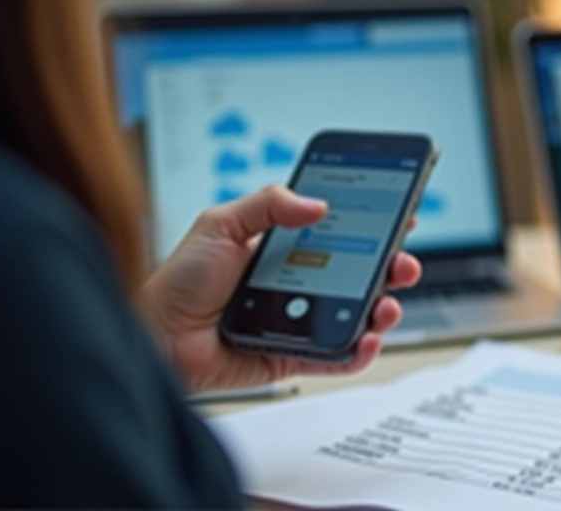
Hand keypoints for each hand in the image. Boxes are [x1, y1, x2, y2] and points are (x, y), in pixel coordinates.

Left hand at [137, 185, 420, 391]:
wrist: (158, 339)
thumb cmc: (178, 283)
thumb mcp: (219, 225)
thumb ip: (267, 206)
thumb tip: (316, 204)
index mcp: (282, 249)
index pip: (338, 233)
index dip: (371, 226)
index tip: (398, 217)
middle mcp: (297, 284)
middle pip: (359, 274)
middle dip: (390, 268)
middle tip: (402, 263)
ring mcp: (299, 320)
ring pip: (356, 315)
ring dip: (382, 309)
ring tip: (385, 305)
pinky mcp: (295, 355)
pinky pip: (338, 355)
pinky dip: (360, 351)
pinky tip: (367, 339)